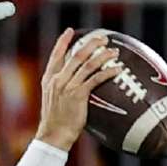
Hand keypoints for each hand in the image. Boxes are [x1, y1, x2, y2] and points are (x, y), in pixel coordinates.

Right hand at [37, 28, 121, 149]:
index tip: (70, 31)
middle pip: (76, 55)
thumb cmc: (56, 120)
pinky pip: (96, 78)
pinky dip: (108, 72)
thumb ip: (61, 87)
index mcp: (49, 79)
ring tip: (114, 52)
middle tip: (102, 38)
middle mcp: (57, 80)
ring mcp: (67, 87)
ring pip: (88, 64)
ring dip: (103, 55)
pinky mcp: (78, 95)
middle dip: (90, 44)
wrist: (53, 135)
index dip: (63, 42)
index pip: (55, 55)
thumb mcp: (53, 99)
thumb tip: (77, 80)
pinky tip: (117, 69)